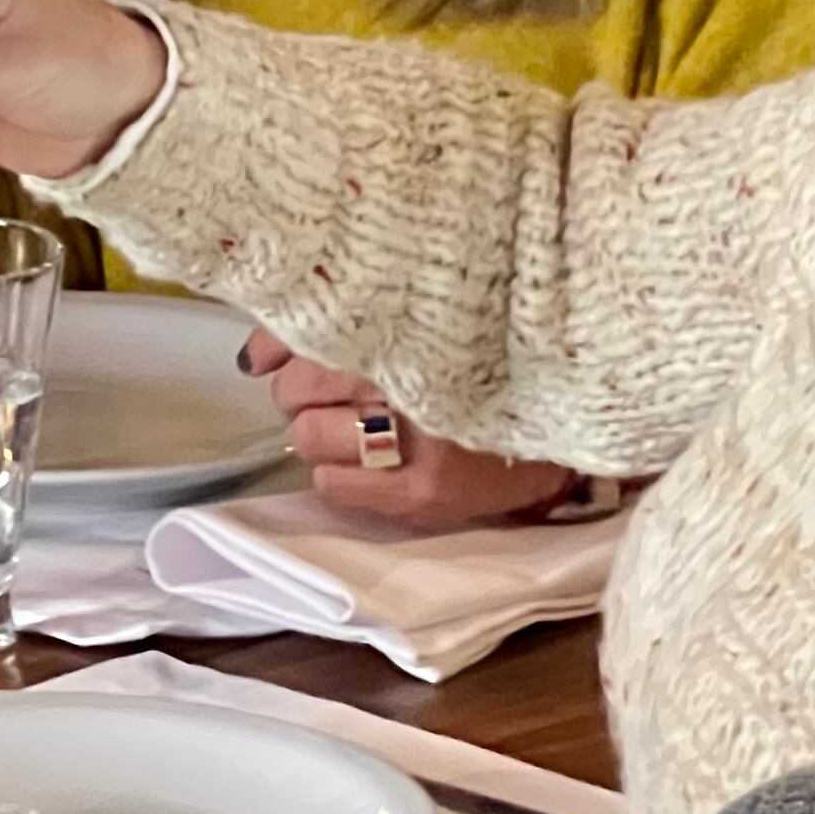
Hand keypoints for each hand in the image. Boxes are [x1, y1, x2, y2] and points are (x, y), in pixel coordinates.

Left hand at [240, 328, 576, 528]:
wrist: (556, 425)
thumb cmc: (479, 366)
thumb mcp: (422, 326)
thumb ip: (346, 321)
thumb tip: (258, 353)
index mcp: (407, 325)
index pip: (301, 334)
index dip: (275, 347)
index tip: (272, 357)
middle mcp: (407, 377)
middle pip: (294, 389)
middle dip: (301, 392)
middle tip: (331, 394)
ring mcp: (416, 439)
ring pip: (306, 436)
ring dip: (319, 433)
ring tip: (354, 428)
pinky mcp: (424, 492)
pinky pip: (333, 484)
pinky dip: (337, 473)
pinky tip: (366, 463)